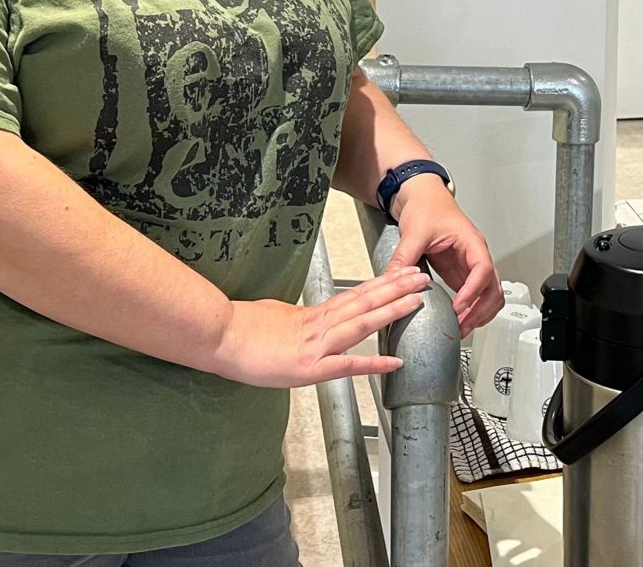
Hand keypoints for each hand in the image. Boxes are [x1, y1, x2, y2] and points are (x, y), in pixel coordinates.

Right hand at [208, 267, 429, 388]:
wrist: (220, 337)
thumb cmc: (240, 329)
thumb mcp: (275, 316)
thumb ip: (296, 320)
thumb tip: (304, 320)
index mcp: (313, 315)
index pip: (354, 296)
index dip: (381, 285)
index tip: (401, 275)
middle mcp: (320, 325)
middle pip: (365, 301)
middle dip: (396, 289)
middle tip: (422, 276)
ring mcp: (317, 345)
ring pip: (362, 323)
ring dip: (392, 312)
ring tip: (417, 302)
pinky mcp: (310, 367)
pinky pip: (348, 365)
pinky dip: (373, 364)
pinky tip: (394, 362)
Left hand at [388, 176, 502, 331]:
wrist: (423, 197)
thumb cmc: (428, 205)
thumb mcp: (415, 231)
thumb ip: (404, 257)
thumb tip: (393, 280)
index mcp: (472, 242)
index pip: (483, 269)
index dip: (474, 290)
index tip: (460, 306)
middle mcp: (476, 256)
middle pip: (494, 289)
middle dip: (481, 311)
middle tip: (462, 326)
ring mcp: (469, 266)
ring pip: (489, 296)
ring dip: (480, 314)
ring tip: (461, 329)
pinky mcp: (460, 273)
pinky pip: (473, 296)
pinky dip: (470, 311)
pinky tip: (456, 320)